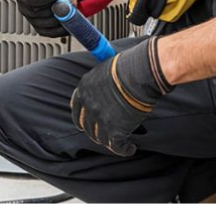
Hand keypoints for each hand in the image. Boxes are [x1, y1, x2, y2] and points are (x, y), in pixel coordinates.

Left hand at [70, 35, 172, 155]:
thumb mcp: (105, 71)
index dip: (82, 118)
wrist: (139, 73)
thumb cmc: (128, 66)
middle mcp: (89, 105)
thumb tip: (105, 90)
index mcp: (84, 89)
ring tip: (120, 142)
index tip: (86, 123)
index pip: (76, 110)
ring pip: (101, 138)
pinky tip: (130, 148)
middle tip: (105, 134)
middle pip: (87, 126)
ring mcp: (101, 119)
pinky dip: (124, 150)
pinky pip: (118, 147)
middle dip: (95, 132)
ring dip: (110, 141)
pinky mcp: (115, 131)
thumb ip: (100, 85)